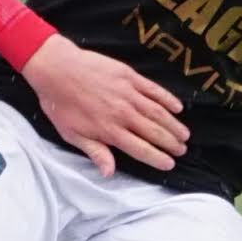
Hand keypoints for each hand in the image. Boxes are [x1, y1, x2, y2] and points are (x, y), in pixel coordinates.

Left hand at [22, 33, 191, 172]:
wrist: (56, 68)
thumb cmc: (59, 103)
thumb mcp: (71, 134)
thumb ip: (94, 152)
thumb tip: (109, 173)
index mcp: (109, 131)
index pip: (141, 149)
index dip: (157, 158)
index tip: (169, 164)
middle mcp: (123, 114)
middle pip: (154, 132)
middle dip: (170, 143)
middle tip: (182, 150)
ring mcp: (129, 93)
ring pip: (158, 112)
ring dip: (173, 125)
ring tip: (185, 135)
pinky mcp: (129, 76)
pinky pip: (154, 90)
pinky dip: (168, 99)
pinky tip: (178, 107)